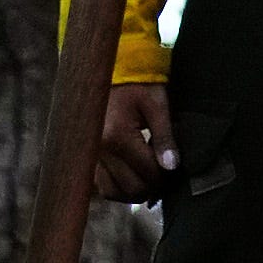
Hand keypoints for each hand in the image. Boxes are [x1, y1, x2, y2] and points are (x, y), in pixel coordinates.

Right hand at [93, 84, 175, 201]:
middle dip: (152, 186)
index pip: (148, 172)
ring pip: (112, 191)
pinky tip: (133, 176)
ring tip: (150, 178)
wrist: (108, 71)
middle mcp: (99, 150)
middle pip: (131, 187)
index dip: (166, 176)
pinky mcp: (87, 156)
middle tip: (166, 176)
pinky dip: (118, 186)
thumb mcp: (158, 105)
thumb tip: (171, 166)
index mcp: (117, 136)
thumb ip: (165, 137)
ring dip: (134, 191)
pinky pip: (101, 184)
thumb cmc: (137, 85)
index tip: (176, 171)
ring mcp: (90, 154)